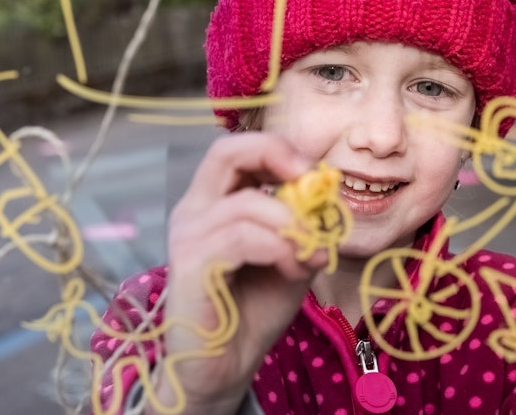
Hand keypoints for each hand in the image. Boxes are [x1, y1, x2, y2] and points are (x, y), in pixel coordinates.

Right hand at [152, 132, 327, 413]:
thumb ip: (304, 224)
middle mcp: (194, 211)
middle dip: (277, 158)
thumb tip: (327, 195)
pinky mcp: (189, 265)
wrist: (225, 365)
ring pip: (247, 204)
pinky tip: (292, 269)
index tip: (316, 175)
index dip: (279, 149)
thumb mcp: (291, 256)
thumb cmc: (253, 309)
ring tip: (310, 255)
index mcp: (214, 202)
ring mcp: (187, 236)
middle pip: (225, 151)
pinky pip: (241, 238)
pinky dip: (278, 248)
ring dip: (292, 226)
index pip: (237, 149)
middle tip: (311, 185)